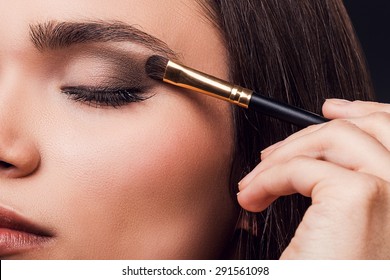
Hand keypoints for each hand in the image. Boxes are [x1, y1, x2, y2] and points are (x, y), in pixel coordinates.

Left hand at [237, 99, 389, 258]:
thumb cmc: (328, 272)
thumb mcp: (343, 229)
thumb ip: (343, 190)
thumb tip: (322, 159)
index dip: (367, 113)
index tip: (331, 108)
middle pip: (367, 130)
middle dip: (313, 129)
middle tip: (272, 153)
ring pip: (336, 139)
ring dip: (285, 152)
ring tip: (256, 180)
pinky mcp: (359, 201)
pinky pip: (302, 168)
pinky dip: (268, 178)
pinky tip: (251, 199)